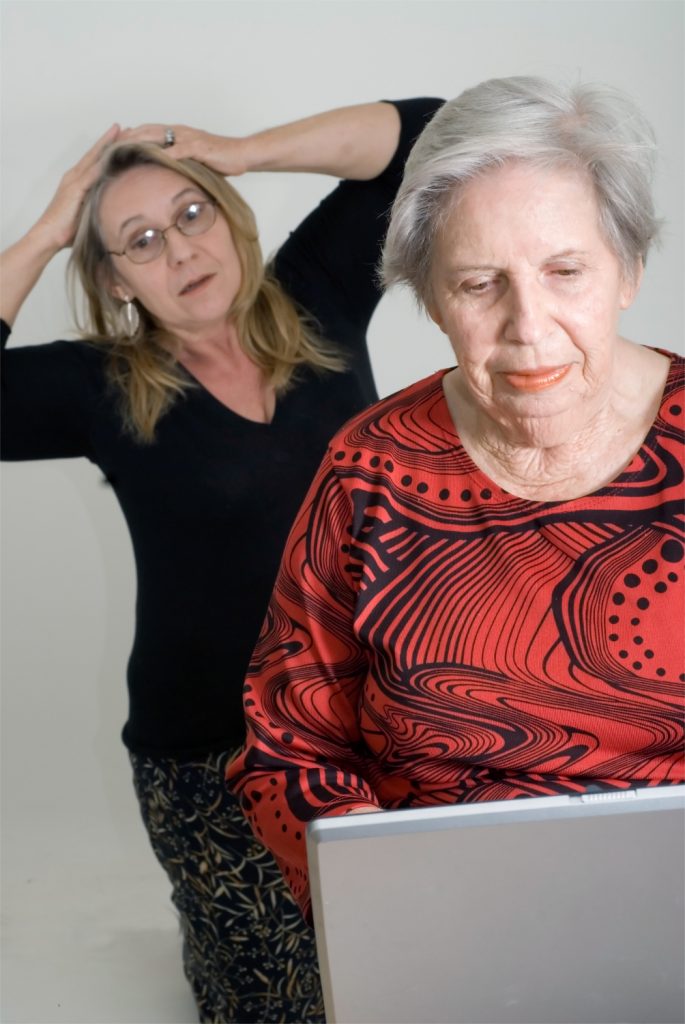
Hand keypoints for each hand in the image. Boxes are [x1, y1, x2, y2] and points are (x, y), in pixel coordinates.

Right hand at [32, 123, 120, 251]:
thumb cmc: (68, 231)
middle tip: (127, 128)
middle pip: (96, 153)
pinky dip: (102, 163)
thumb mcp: (89, 214)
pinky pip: (91, 174)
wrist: (48, 236)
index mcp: (78, 181)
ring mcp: (74, 181)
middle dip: (111, 140)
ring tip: (122, 132)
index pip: (97, 160)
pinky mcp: (74, 190)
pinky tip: (114, 153)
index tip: (124, 137)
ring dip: (108, 145)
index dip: (110, 148)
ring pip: (94, 158)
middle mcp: (75, 176)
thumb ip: (100, 207)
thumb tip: (118, 211)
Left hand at [119, 123, 249, 176]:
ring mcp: (188, 138)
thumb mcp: (197, 162)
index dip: (131, 137)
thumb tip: (167, 176)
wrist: (243, 154)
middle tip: (109, 146)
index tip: (114, 144)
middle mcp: (180, 132)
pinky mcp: (198, 147)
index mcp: (177, 135)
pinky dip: (164, 153)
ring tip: (122, 149)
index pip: (148, 132)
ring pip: (158, 136)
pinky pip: (178, 149)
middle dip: (128, 137)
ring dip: (139, 141)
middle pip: (147, 131)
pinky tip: (151, 160)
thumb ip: (181, 164)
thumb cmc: (222, 159)